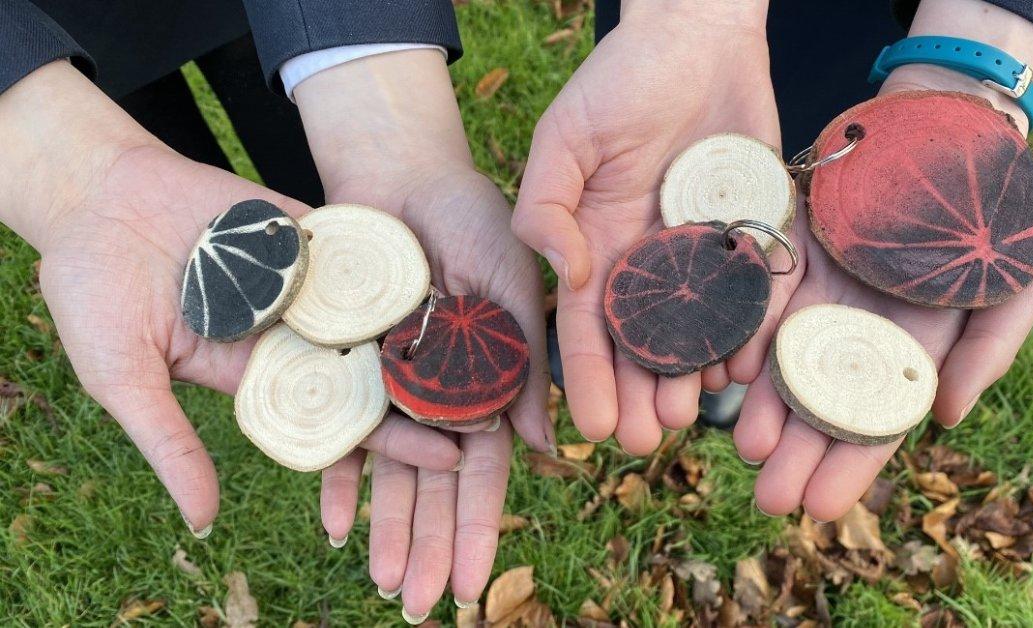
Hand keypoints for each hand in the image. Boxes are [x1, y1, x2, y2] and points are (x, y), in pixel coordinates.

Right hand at [0, 62, 462, 536]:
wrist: (95, 197)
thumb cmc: (92, 292)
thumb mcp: (123, 376)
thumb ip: (169, 443)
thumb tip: (202, 523)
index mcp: (256, 378)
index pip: (335, 419)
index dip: (391, 441)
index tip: (448, 458)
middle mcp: (291, 338)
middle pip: (373, 374)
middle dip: (428, 398)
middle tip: (495, 414)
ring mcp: (306, 288)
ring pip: (381, 318)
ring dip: (433, 339)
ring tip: (495, 357)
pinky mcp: (312, 240)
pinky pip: (367, 258)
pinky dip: (409, 274)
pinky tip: (462, 288)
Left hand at [294, 51, 547, 615]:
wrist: (404, 175)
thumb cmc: (474, 218)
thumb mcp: (513, 282)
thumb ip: (526, 362)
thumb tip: (549, 449)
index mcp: (492, 381)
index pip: (486, 469)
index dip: (478, 528)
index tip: (473, 585)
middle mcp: (443, 394)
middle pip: (434, 486)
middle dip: (429, 546)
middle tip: (420, 607)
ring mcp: (394, 384)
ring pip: (388, 470)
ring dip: (385, 527)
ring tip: (381, 585)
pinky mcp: (348, 364)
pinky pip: (338, 427)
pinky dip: (335, 472)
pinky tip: (332, 522)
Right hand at [511, 0, 780, 453]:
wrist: (699, 35)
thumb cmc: (622, 78)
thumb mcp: (566, 137)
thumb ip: (547, 206)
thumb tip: (568, 274)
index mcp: (600, 242)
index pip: (588, 324)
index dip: (585, 376)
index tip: (587, 428)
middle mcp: (651, 258)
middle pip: (643, 342)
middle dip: (638, 393)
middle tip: (641, 439)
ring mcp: (704, 249)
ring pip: (700, 330)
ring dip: (692, 376)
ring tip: (690, 415)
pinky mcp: (755, 230)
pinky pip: (758, 292)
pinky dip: (754, 331)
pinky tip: (746, 368)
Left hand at [730, 0, 1032, 520]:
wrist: (952, 127)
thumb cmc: (998, 209)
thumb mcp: (1020, 279)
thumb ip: (989, 349)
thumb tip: (945, 419)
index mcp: (910, 348)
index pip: (876, 420)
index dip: (850, 465)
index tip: (823, 508)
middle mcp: (856, 330)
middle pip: (820, 402)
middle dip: (796, 452)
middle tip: (769, 497)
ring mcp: (817, 293)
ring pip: (781, 358)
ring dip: (762, 404)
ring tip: (743, 444)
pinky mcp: (786, 250)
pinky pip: (757, 297)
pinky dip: (743, 334)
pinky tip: (725, 372)